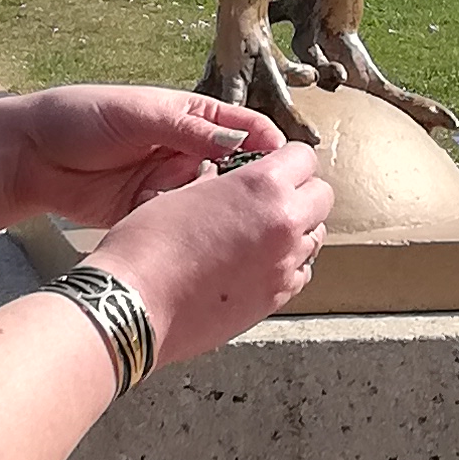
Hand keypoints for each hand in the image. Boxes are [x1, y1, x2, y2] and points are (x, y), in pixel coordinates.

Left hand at [0, 85, 275, 239]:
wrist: (30, 156)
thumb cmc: (82, 118)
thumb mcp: (140, 116)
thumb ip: (188, 129)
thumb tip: (240, 142)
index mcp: (192, 117)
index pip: (245, 129)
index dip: (269, 147)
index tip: (287, 167)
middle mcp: (187, 151)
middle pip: (235, 172)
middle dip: (247, 190)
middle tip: (261, 208)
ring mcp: (169, 185)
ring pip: (209, 204)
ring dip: (214, 214)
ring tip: (221, 225)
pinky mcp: (150, 213)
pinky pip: (180, 224)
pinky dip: (187, 232)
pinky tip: (195, 241)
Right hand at [91, 138, 335, 366]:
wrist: (136, 303)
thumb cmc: (148, 246)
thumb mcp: (182, 192)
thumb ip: (219, 184)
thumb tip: (225, 181)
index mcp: (263, 186)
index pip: (304, 157)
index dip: (287, 160)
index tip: (273, 166)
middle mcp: (285, 224)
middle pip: (322, 196)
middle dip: (301, 193)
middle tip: (271, 199)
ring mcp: (285, 264)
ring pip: (315, 236)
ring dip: (296, 229)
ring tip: (260, 234)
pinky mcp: (277, 298)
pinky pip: (301, 272)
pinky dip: (287, 264)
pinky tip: (257, 264)